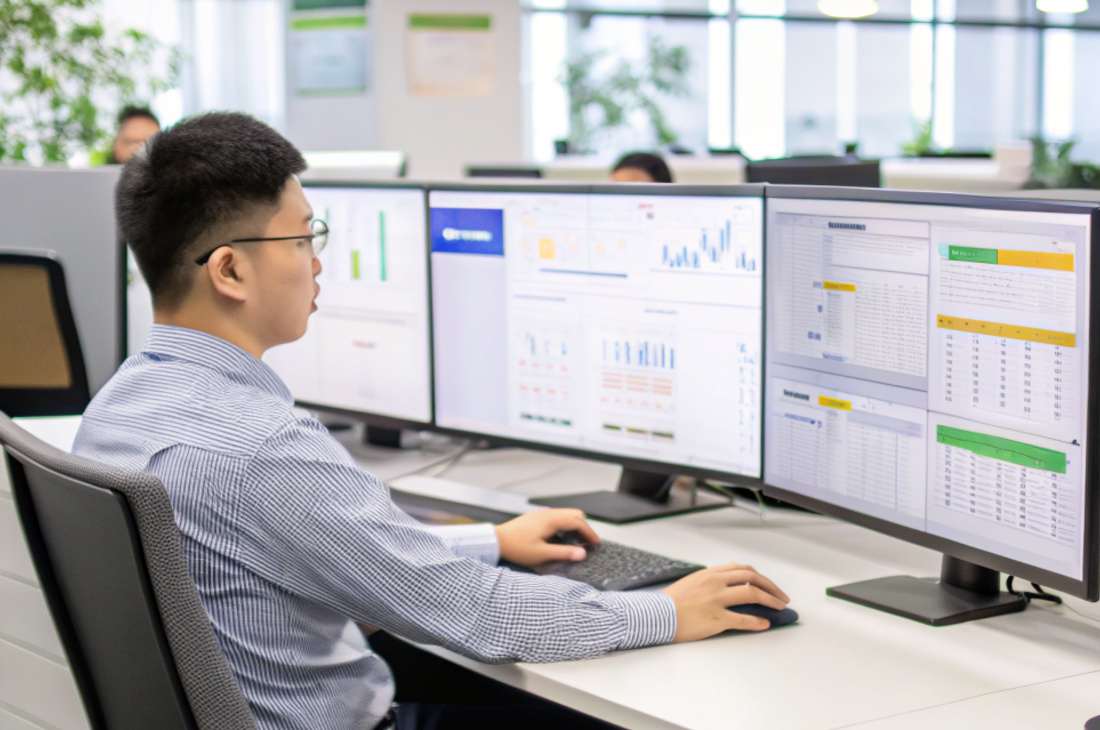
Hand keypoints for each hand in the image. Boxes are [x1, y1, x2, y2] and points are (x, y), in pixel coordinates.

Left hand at [494, 509, 600, 567]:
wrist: (496, 540)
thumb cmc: (516, 548)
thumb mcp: (541, 554)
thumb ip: (563, 553)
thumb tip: (582, 554)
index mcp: (551, 520)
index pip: (577, 521)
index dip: (589, 532)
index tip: (596, 543)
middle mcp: (548, 514)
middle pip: (574, 516)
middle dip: (584, 528)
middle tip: (588, 544)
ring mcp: (542, 514)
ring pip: (566, 515)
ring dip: (574, 527)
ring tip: (577, 542)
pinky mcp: (537, 518)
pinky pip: (557, 518)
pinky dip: (565, 526)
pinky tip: (562, 539)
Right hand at [662, 563, 789, 640]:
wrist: (657, 615)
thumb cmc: (672, 602)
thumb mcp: (692, 582)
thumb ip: (711, 581)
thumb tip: (728, 585)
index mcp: (711, 573)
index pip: (742, 569)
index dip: (759, 577)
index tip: (767, 584)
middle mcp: (716, 583)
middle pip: (752, 578)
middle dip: (771, 587)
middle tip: (781, 597)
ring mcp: (717, 600)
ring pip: (752, 594)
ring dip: (770, 600)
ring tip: (779, 607)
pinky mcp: (716, 618)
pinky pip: (743, 619)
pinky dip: (757, 622)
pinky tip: (765, 624)